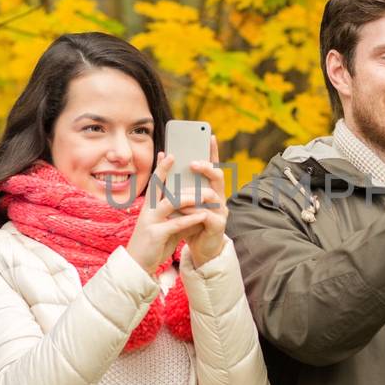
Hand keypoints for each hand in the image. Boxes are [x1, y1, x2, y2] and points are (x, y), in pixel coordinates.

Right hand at [127, 153, 209, 276]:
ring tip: (202, 191)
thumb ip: (179, 216)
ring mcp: (151, 222)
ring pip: (169, 203)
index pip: (156, 184)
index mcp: (149, 208)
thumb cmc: (155, 244)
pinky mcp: (156, 235)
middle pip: (157, 186)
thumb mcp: (168, 227)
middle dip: (165, 170)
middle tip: (174, 155)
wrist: (139, 265)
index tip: (166, 153)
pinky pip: (175, 224)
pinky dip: (190, 219)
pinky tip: (203, 215)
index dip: (160, 168)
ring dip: (187, 196)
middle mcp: (148, 211)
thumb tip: (197, 208)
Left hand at [181, 137, 230, 268]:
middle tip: (193, 163)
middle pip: (218, 176)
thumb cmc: (191, 222)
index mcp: (211, 189)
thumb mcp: (183, 201)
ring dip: (195, 192)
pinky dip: (194, 212)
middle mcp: (219, 197)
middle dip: (206, 167)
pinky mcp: (218, 226)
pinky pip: (207, 215)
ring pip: (212, 195)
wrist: (201, 248)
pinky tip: (183, 211)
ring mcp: (221, 211)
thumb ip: (177, 185)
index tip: (210, 136)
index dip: (213, 151)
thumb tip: (163, 160)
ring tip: (180, 191)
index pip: (214, 166)